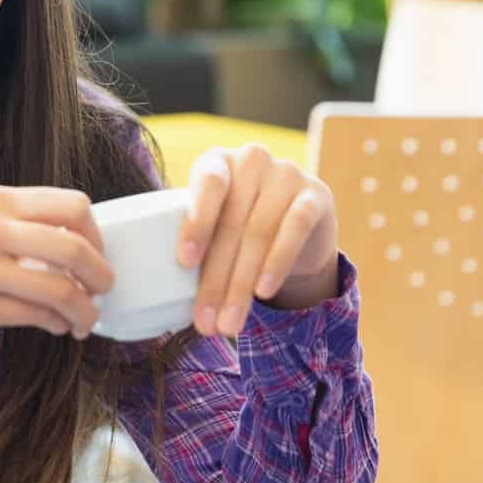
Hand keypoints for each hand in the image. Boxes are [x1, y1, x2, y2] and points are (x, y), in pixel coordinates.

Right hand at [0, 185, 113, 369]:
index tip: (97, 254)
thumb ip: (7, 224)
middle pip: (75, 246)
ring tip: (85, 320)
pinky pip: (33, 317)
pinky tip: (58, 329)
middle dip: (102, 274)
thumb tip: (65, 242)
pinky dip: (57, 325)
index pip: (71, 205)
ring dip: (85, 310)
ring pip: (60, 288)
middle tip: (104, 290)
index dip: (96, 234)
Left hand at [176, 145, 338, 337]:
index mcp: (218, 162)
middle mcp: (252, 160)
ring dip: (243, 284)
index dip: (196, 223)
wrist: (300, 231)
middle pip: (232, 223)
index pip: (208, 184)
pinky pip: (295, 229)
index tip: (185, 262)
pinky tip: (264, 291)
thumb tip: (167, 296)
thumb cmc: (241, 228)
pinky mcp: (316, 195)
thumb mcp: (217, 227)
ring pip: (260, 233)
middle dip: (216, 279)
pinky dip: (278, 263)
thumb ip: (198, 244)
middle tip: (206, 322)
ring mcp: (287, 173)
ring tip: (229, 323)